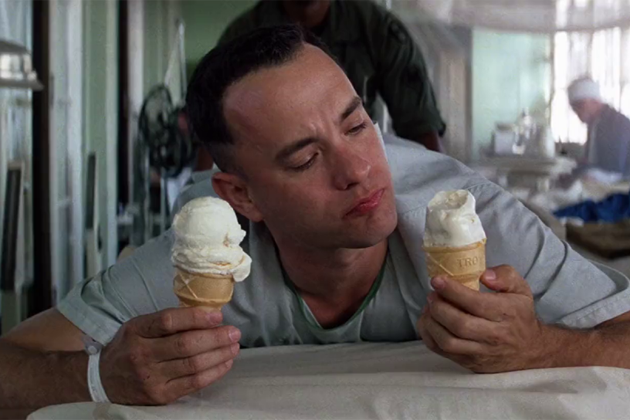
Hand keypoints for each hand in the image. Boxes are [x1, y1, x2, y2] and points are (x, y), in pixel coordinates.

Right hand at [100, 308, 240, 404]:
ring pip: (193, 365)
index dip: (196, 318)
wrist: (104, 380)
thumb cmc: (130, 347)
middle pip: (185, 345)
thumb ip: (168, 321)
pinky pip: (194, 383)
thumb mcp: (140, 326)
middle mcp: (142, 355)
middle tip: (234, 332)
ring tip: (234, 346)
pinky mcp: (160, 396)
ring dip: (219, 355)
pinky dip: (214, 372)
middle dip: (215, 338)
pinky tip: (225, 362)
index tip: (218, 316)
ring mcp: (151, 378)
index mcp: (137, 331)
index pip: (168, 321)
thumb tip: (208, 315)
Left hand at [417, 265, 552, 372]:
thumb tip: (484, 275)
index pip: (476, 303)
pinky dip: (429, 336)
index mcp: (506, 314)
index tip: (437, 280)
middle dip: (439, 307)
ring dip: (432, 323)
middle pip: (459, 324)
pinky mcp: (470, 362)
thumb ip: (504, 275)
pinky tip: (429, 322)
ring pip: (448, 341)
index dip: (452, 291)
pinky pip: (442, 352)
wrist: (529, 350)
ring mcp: (480, 352)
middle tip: (432, 295)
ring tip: (429, 308)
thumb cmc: (519, 315)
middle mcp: (494, 335)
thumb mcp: (520, 289)